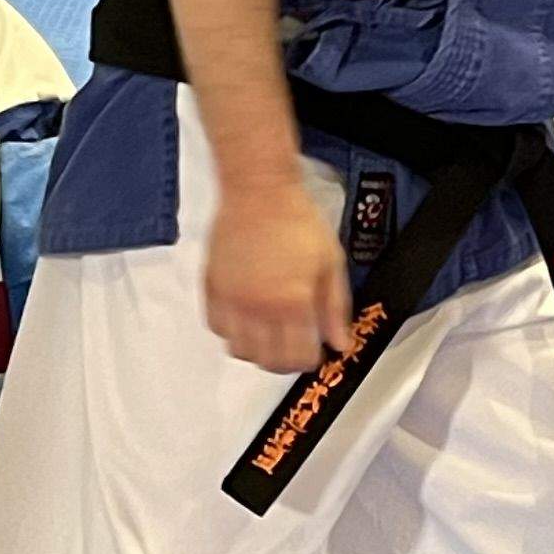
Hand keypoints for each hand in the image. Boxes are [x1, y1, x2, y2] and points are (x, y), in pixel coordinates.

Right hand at [205, 173, 353, 373]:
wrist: (258, 191)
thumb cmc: (295, 218)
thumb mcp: (331, 263)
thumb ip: (336, 308)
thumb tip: (340, 342)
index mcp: (292, 301)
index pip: (299, 357)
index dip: (310, 360)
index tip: (314, 353)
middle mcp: (258, 306)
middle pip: (267, 361)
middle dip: (284, 362)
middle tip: (293, 349)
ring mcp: (232, 299)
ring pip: (238, 350)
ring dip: (256, 351)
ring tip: (269, 336)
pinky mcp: (212, 288)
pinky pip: (216, 327)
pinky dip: (230, 332)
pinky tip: (245, 320)